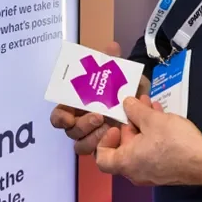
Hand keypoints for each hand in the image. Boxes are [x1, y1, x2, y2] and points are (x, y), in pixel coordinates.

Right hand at [49, 41, 150, 155]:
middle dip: (83, 125)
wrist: (143, 100)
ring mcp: (93, 137)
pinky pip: (100, 153)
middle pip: (71, 132)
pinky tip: (119, 135)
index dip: (60, 118)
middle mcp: (81, 123)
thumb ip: (112, 61)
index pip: (59, 117)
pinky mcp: (106, 147)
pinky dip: (107, 145)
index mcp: (76, 106)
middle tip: (99, 116)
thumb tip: (112, 47)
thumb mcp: (119, 72)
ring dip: (94, 138)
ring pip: (82, 146)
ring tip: (111, 128)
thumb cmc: (124, 85)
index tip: (69, 116)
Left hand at [95, 96, 201, 186]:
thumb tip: (127, 103)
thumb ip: (135, 110)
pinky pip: (151, 151)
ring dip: (143, 126)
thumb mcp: (152, 120)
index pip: (102, 159)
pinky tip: (161, 116)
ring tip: (150, 106)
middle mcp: (135, 172)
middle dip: (128, 124)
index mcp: (126, 163)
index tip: (116, 126)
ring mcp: (151, 173)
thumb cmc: (175, 142)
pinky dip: (152, 135)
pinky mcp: (165, 170)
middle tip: (135, 107)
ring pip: (139, 147)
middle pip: (122, 149)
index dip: (104, 140)